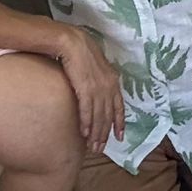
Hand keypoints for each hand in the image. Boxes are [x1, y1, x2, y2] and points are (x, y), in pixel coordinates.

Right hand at [57, 25, 125, 152]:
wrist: (72, 42)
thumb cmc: (81, 52)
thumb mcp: (97, 67)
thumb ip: (100, 80)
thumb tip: (97, 92)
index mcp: (113, 81)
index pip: (119, 106)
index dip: (119, 123)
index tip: (119, 137)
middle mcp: (108, 86)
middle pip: (108, 115)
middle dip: (105, 134)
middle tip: (100, 148)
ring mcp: (98, 88)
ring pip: (99, 116)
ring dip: (96, 133)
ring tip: (92, 146)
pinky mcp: (85, 88)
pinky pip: (87, 111)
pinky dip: (86, 124)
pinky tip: (84, 134)